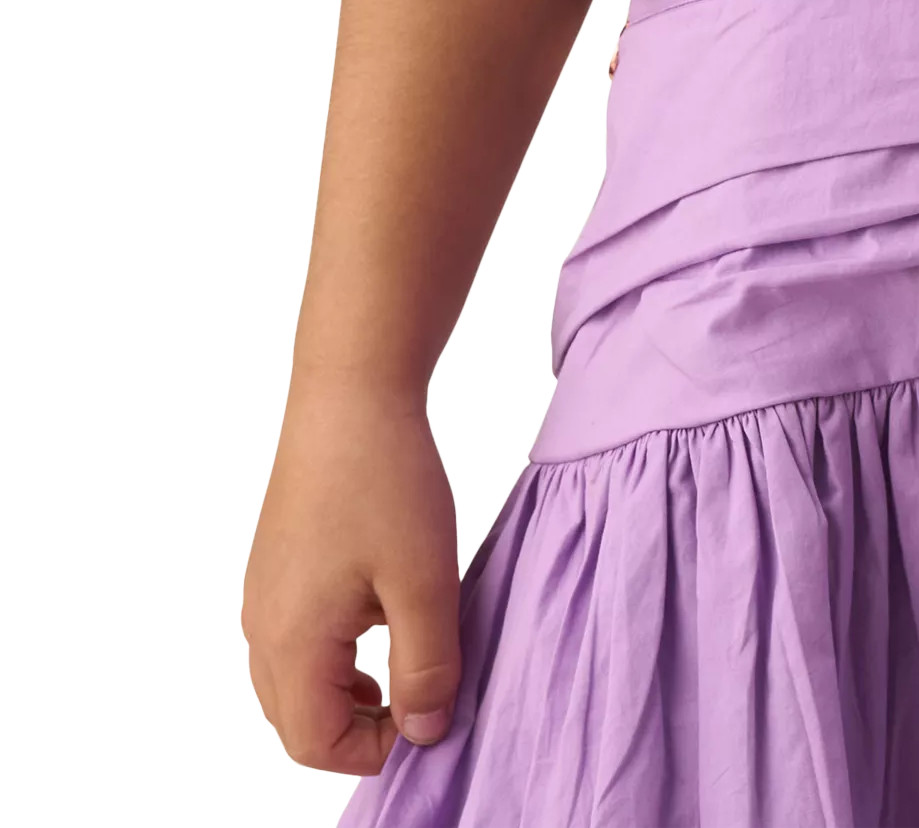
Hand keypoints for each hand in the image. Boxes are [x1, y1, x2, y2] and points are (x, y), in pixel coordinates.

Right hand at [243, 382, 461, 774]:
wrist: (350, 392)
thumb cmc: (386, 479)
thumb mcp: (426, 580)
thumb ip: (427, 666)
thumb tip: (426, 732)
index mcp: (291, 641)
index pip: (316, 744)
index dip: (376, 750)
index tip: (430, 712)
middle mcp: (261, 627)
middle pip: (297, 723)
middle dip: (360, 729)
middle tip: (422, 694)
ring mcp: (262, 594)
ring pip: (293, 684)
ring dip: (346, 694)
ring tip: (408, 662)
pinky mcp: (274, 567)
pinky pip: (293, 641)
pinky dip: (333, 656)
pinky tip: (381, 618)